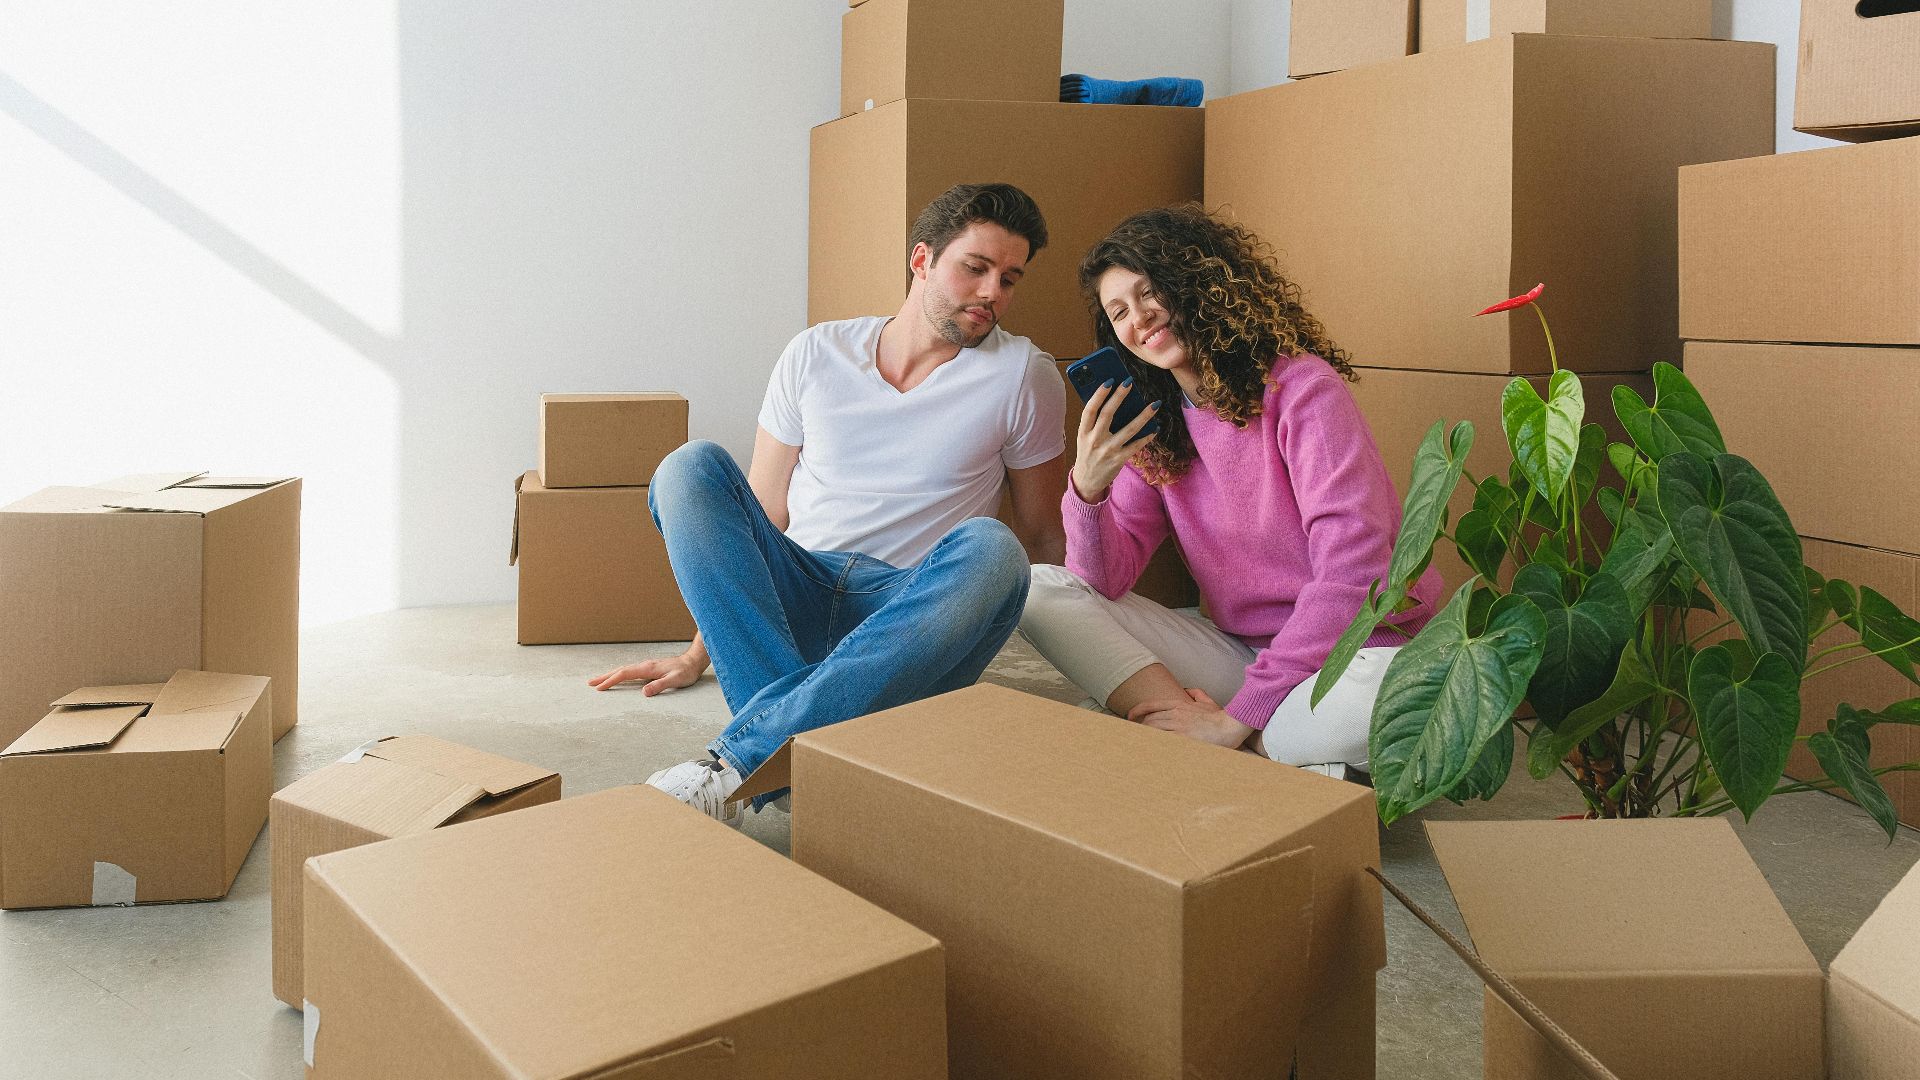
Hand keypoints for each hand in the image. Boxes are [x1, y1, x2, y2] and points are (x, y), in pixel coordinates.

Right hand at [587, 650, 706, 695]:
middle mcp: (645, 666)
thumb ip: (660, 685)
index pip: (624, 674)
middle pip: (620, 670)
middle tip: (590, 683)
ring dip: (611, 675)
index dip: (611, 681)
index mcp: (647, 668)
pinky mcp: (650, 669)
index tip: (599, 688)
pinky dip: (621, 675)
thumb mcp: (675, 680)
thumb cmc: (686, 672)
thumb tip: (644, 692)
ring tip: (599, 680)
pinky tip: (620, 678)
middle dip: (605, 676)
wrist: (693, 662)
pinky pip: (631, 672)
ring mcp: (647, 667)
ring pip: (624, 670)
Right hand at [1071, 377, 1161, 501]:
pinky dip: (1147, 437)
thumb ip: (1094, 422)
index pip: (1089, 410)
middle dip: (1119, 396)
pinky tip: (1155, 428)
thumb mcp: (1085, 437)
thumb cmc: (1088, 453)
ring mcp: (1107, 451)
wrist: (1086, 481)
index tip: (1109, 381)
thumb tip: (1114, 400)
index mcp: (1083, 432)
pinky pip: (1136, 446)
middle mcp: (1094, 440)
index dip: (1098, 395)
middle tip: (1130, 382)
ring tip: (1154, 404)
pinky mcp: (1118, 460)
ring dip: (1143, 416)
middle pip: (1107, 415)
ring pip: (1128, 430)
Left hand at [1128, 688, 1253, 749]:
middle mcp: (1176, 713)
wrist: (1230, 725)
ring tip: (1140, 744)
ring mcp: (1178, 725)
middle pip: (1150, 720)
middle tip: (1136, 736)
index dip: (1137, 710)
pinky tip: (1151, 749)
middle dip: (1141, 728)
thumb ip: (1196, 693)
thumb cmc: (1220, 716)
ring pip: (1154, 729)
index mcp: (1180, 704)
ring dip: (1146, 737)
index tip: (1130, 716)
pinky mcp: (1182, 737)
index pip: (1152, 705)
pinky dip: (1155, 743)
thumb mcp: (1207, 700)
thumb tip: (1187, 690)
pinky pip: (1163, 740)